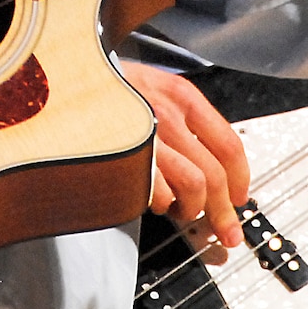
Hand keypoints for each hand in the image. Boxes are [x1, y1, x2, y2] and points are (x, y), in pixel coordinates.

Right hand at [120, 62, 250, 247]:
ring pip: (192, 186)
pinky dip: (160, 204)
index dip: (240, 179)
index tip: (240, 199)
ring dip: (191, 208)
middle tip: (226, 230)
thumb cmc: (109, 88)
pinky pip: (158, 193)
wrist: (67, 78)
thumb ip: (184, 119)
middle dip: (224, 212)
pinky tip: (152, 199)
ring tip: (180, 209)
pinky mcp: (124, 157)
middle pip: (214, 174)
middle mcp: (167, 115)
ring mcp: (146, 137)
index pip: (229, 145)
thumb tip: (211, 165)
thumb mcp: (154, 87)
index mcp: (181, 97)